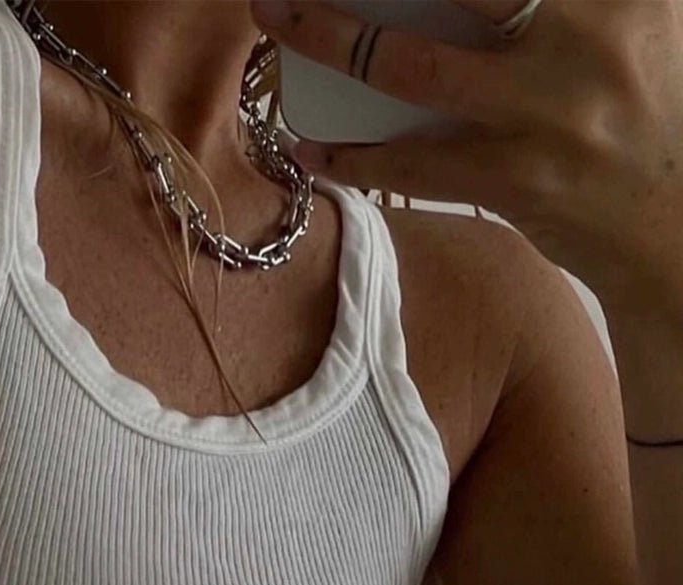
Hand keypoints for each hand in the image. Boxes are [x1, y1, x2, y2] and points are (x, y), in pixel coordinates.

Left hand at [250, 0, 682, 318]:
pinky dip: (355, 159)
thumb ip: (559, 4)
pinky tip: (312, 151)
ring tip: (278, 22)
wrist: (668, 225)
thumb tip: (480, 2)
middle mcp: (588, 39)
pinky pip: (415, 166)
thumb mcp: (625, 31)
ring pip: (415, 67)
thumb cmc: (638, 117)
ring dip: (331, 40)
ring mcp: (547, 116)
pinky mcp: (514, 183)